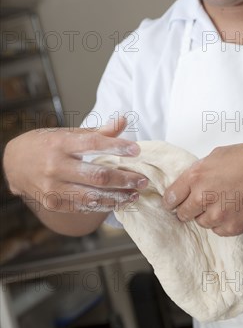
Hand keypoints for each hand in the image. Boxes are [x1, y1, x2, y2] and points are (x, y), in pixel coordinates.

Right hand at [3, 116, 148, 214]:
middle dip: (124, 179)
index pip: (92, 144)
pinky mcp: (53, 203)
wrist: (15, 164)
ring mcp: (53, 187)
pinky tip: (118, 201)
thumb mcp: (68, 133)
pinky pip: (83, 206)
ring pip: (93, 196)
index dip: (116, 147)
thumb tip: (123, 120)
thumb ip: (98, 132)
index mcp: (60, 143)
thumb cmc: (47, 145)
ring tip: (135, 194)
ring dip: (118, 197)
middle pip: (97, 176)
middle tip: (142, 180)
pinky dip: (103, 205)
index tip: (136, 150)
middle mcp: (55, 166)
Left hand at [163, 143, 242, 235]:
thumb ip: (200, 171)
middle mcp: (203, 197)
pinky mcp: (232, 227)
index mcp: (196, 176)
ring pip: (201, 223)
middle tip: (200, 204)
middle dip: (188, 209)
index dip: (172, 200)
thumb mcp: (218, 156)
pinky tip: (234, 209)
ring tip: (224, 203)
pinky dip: (223, 223)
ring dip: (208, 216)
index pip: (171, 197)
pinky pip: (218, 230)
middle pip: (183, 214)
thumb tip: (190, 182)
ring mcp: (217, 214)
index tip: (174, 203)